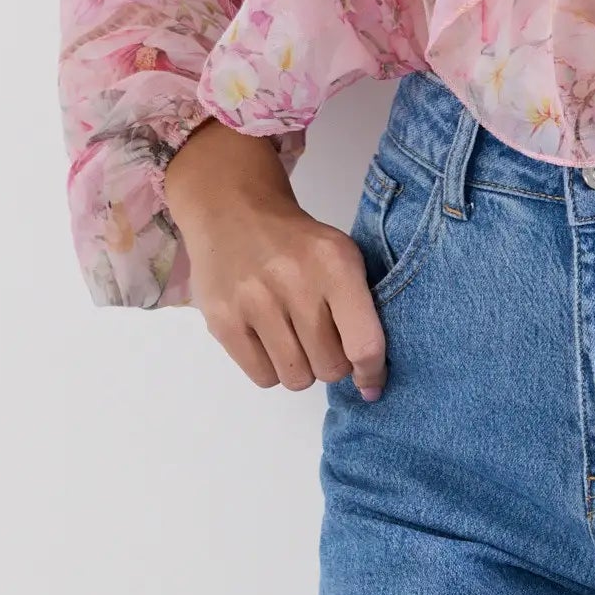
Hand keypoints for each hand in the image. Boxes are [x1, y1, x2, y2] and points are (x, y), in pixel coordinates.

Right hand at [162, 120, 387, 400]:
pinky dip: (272, 368)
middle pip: (329, 367)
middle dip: (332, 362)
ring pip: (296, 378)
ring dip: (301, 368)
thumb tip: (370, 383)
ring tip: (295, 338)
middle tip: (323, 339)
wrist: (235, 211)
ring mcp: (254, 302)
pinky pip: (262, 377)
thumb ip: (362, 312)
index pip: (364, 342)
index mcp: (335, 264)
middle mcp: (295, 282)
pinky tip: (269, 339)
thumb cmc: (299, 242)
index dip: (371, 372)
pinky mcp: (222, 320)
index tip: (370, 382)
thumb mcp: (342, 257)